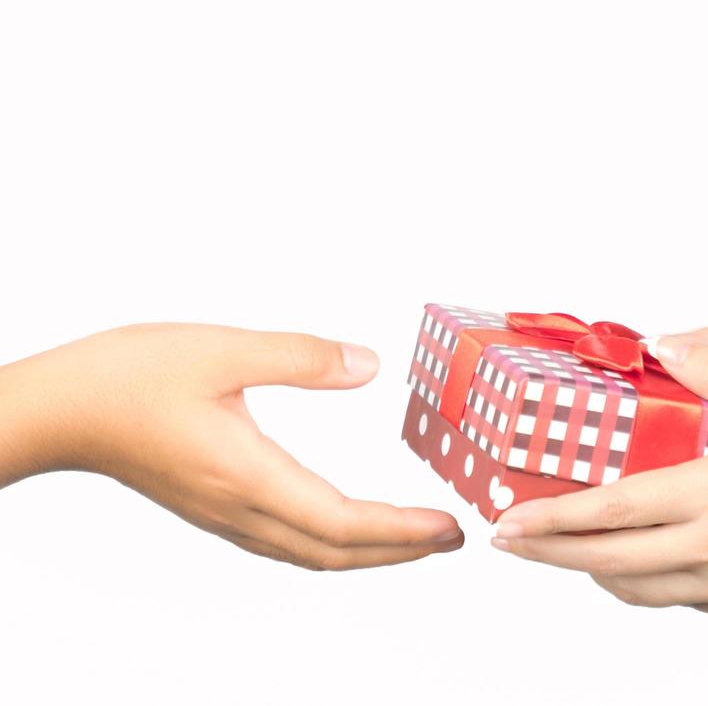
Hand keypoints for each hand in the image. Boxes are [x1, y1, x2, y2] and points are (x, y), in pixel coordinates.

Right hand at [0, 323, 462, 568]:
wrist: (59, 411)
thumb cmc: (129, 377)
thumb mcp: (222, 350)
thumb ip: (300, 357)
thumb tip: (369, 366)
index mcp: (248, 475)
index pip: (342, 523)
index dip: (401, 531)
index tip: (447, 527)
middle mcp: (240, 507)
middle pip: (335, 551)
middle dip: (400, 550)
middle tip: (453, 537)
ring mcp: (224, 513)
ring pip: (310, 551)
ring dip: (369, 550)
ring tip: (414, 536)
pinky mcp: (212, 505)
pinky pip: (286, 540)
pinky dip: (332, 540)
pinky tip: (345, 523)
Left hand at [490, 335, 707, 612]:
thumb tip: (670, 346)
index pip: (613, 512)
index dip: (552, 519)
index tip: (506, 521)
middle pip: (607, 562)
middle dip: (549, 553)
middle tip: (507, 542)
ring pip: (638, 590)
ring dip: (589, 572)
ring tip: (563, 552)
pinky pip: (677, 600)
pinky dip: (639, 586)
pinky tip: (638, 567)